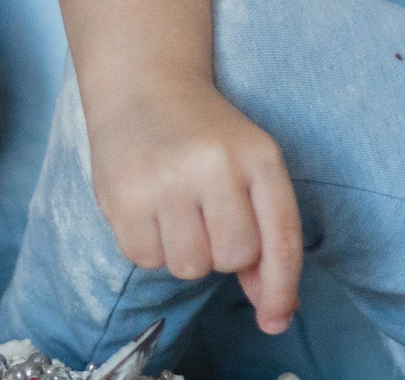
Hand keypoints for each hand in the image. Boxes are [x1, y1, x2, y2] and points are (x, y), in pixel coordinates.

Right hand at [85, 79, 302, 335]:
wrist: (143, 85)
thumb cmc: (205, 134)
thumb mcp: (249, 167)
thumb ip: (265, 235)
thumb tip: (274, 310)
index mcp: (259, 155)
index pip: (281, 238)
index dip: (282, 288)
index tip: (275, 321)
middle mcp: (215, 164)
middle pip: (232, 257)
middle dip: (221, 250)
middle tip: (205, 214)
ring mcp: (166, 180)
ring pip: (189, 267)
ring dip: (184, 251)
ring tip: (175, 208)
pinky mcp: (123, 196)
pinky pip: (146, 260)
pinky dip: (149, 246)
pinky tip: (148, 208)